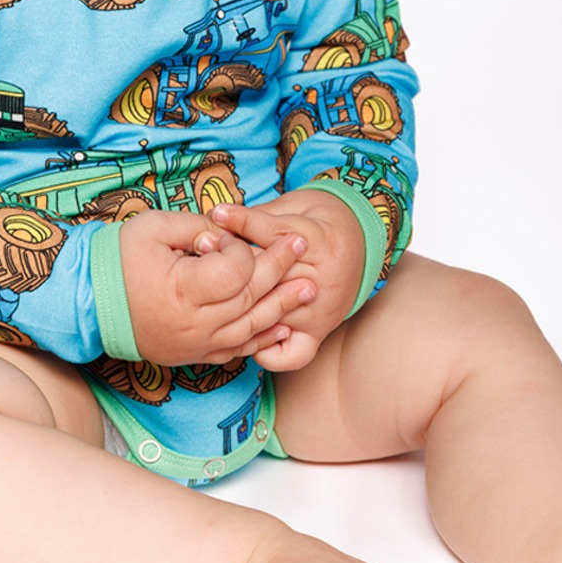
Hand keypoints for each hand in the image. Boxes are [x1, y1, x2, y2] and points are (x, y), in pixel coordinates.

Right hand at [119, 210, 316, 367]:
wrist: (89, 303)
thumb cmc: (118, 259)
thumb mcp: (152, 227)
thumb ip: (195, 226)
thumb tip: (225, 234)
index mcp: (183, 289)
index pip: (235, 271)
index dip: (242, 249)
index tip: (234, 233)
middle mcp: (195, 323)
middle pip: (249, 298)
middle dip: (280, 270)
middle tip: (303, 246)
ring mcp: (196, 344)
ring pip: (251, 328)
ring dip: (283, 307)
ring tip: (309, 290)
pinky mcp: (194, 355)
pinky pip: (236, 350)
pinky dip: (262, 339)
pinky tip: (283, 327)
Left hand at [203, 192, 365, 370]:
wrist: (359, 240)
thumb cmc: (316, 220)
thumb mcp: (291, 207)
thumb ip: (257, 216)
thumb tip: (217, 215)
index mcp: (315, 242)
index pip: (270, 234)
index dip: (238, 223)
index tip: (215, 216)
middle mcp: (318, 280)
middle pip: (266, 277)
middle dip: (230, 266)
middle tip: (202, 251)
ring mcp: (318, 311)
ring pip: (270, 315)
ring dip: (238, 307)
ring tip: (212, 297)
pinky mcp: (318, 333)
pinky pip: (291, 355)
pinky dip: (267, 351)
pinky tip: (246, 335)